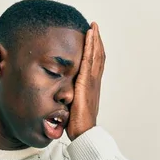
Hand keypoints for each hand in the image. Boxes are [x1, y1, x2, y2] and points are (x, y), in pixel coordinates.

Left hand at [67, 22, 105, 139]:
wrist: (84, 133)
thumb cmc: (77, 124)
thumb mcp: (72, 106)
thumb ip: (69, 98)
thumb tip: (62, 96)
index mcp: (91, 87)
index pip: (94, 65)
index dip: (94, 51)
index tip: (92, 39)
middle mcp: (94, 82)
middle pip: (98, 56)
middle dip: (96, 41)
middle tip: (94, 27)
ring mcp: (92, 81)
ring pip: (96, 55)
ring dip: (94, 40)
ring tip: (92, 27)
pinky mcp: (86, 82)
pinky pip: (88, 60)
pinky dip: (90, 47)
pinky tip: (88, 36)